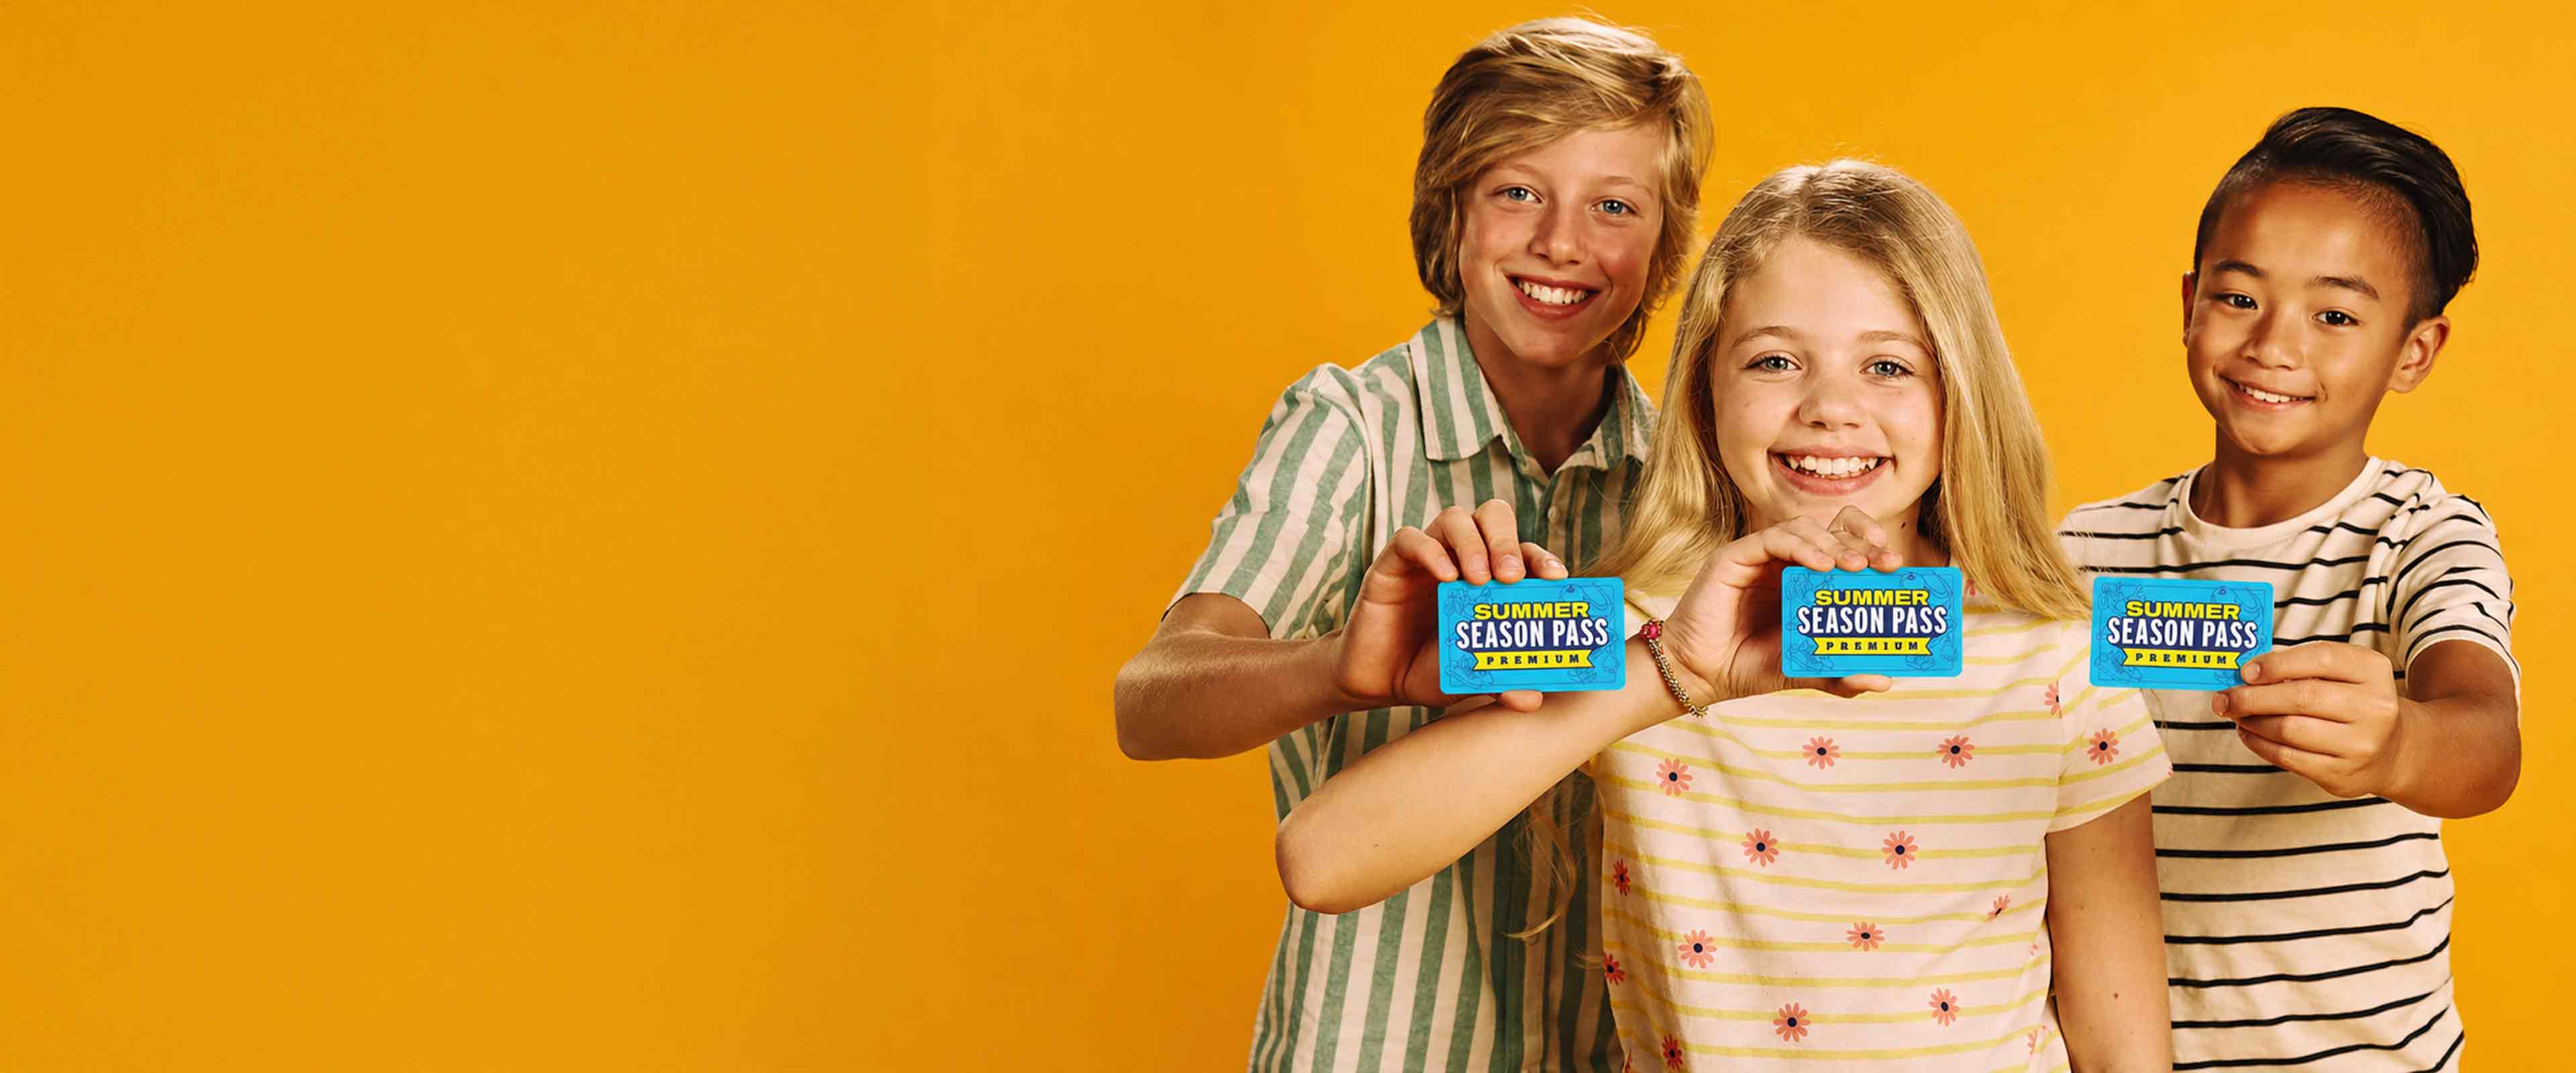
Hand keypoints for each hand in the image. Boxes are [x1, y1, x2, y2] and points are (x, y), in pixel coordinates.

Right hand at [1334, 500, 1571, 712]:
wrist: (1378, 680)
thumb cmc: (1430, 670)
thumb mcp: (1471, 677)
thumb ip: (1500, 682)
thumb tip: (1532, 700)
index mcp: (1491, 579)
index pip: (1524, 552)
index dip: (1543, 559)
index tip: (1556, 579)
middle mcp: (1463, 558)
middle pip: (1492, 517)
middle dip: (1507, 541)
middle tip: (1511, 576)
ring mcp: (1428, 556)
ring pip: (1455, 519)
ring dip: (1473, 544)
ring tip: (1479, 579)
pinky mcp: (1394, 562)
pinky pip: (1410, 539)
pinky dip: (1431, 551)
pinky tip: (1445, 577)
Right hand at [1660, 507, 1899, 703]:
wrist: (1700, 674)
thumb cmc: (1748, 667)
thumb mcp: (1804, 671)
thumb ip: (1840, 674)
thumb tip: (1885, 681)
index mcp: (1804, 580)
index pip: (1844, 546)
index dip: (1871, 548)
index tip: (1897, 566)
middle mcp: (1784, 562)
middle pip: (1831, 529)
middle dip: (1863, 540)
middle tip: (1887, 563)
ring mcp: (1760, 556)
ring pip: (1804, 528)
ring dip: (1835, 544)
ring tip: (1855, 567)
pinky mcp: (1734, 556)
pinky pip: (1773, 539)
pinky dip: (1802, 547)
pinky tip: (1822, 566)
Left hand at [2216, 642, 2407, 797]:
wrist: (2391, 751)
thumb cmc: (2352, 702)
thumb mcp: (2343, 674)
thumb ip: (2302, 666)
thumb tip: (2245, 673)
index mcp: (2373, 670)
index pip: (2321, 659)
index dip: (2277, 664)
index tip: (2245, 670)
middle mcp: (2374, 707)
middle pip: (2301, 697)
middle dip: (2253, 697)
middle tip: (2224, 697)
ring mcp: (2361, 744)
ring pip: (2290, 729)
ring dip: (2252, 721)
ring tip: (2235, 714)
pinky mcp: (2342, 774)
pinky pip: (2288, 757)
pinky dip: (2259, 744)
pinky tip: (2248, 733)